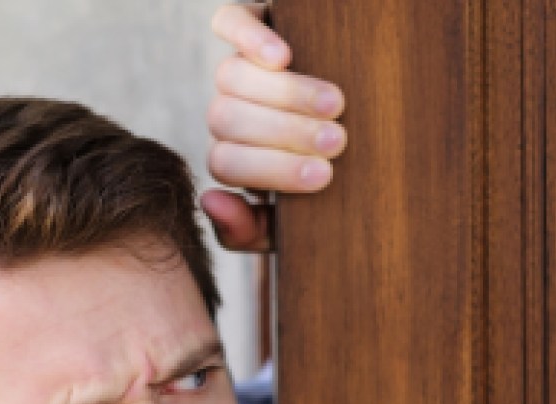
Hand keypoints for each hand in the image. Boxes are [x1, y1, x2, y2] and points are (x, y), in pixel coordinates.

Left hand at [202, 3, 346, 250]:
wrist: (346, 123)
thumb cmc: (321, 183)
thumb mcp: (287, 223)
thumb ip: (248, 229)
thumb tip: (210, 200)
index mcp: (231, 159)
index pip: (227, 165)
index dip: (274, 169)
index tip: (324, 176)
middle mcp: (226, 115)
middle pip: (228, 120)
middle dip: (286, 133)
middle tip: (336, 142)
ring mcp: (235, 71)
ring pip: (231, 77)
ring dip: (285, 93)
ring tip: (335, 105)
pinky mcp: (247, 27)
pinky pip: (230, 22)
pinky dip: (251, 37)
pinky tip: (283, 55)